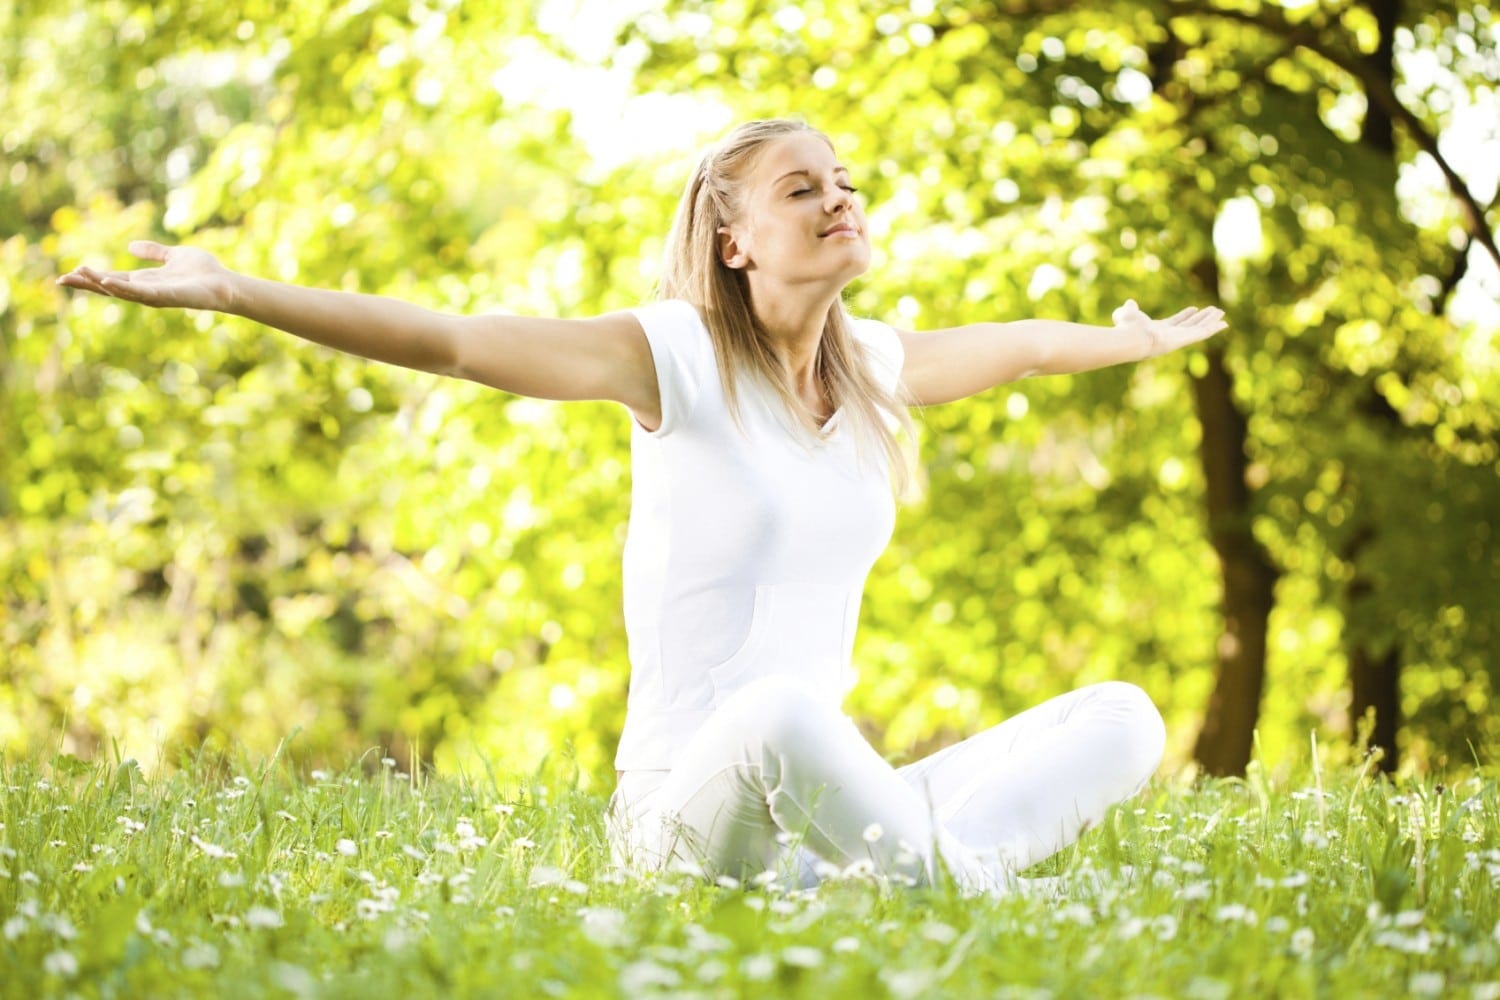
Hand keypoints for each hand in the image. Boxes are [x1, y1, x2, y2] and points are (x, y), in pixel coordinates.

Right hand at [57, 241, 236, 312]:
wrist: (225, 283)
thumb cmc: (203, 271)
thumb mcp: (173, 255)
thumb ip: (153, 251)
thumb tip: (130, 247)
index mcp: (145, 281)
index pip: (111, 279)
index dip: (91, 277)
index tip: (68, 274)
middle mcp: (146, 291)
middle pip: (109, 288)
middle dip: (87, 284)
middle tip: (61, 280)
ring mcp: (155, 296)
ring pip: (121, 291)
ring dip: (99, 284)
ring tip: (79, 275)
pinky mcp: (168, 297)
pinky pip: (142, 294)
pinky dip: (125, 289)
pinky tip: (108, 283)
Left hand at [1111, 299, 1225, 359]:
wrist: (1132, 338)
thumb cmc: (1127, 329)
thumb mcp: (1126, 314)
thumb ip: (1129, 309)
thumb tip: (1129, 303)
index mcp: (1159, 330)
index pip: (1176, 323)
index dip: (1185, 316)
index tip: (1194, 308)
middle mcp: (1171, 335)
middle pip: (1190, 326)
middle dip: (1202, 318)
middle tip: (1213, 311)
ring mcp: (1179, 338)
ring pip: (1199, 328)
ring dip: (1211, 320)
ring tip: (1221, 313)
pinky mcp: (1186, 339)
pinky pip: (1203, 332)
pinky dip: (1214, 327)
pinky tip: (1224, 323)